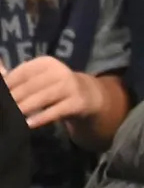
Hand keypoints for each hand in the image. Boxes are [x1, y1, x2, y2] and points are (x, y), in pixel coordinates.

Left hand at [5, 59, 128, 145]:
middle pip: (31, 86)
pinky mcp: (77, 103)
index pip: (22, 73)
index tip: (0, 95)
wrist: (90, 96)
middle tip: (4, 107)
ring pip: (42, 98)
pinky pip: (55, 111)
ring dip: (24, 108)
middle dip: (14, 98)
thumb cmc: (56, 87)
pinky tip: (28, 124)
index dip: (8, 84)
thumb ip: (19, 78)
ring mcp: (71, 87)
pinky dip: (40, 118)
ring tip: (12, 115)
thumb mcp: (40, 78)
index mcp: (47, 63)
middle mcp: (60, 72)